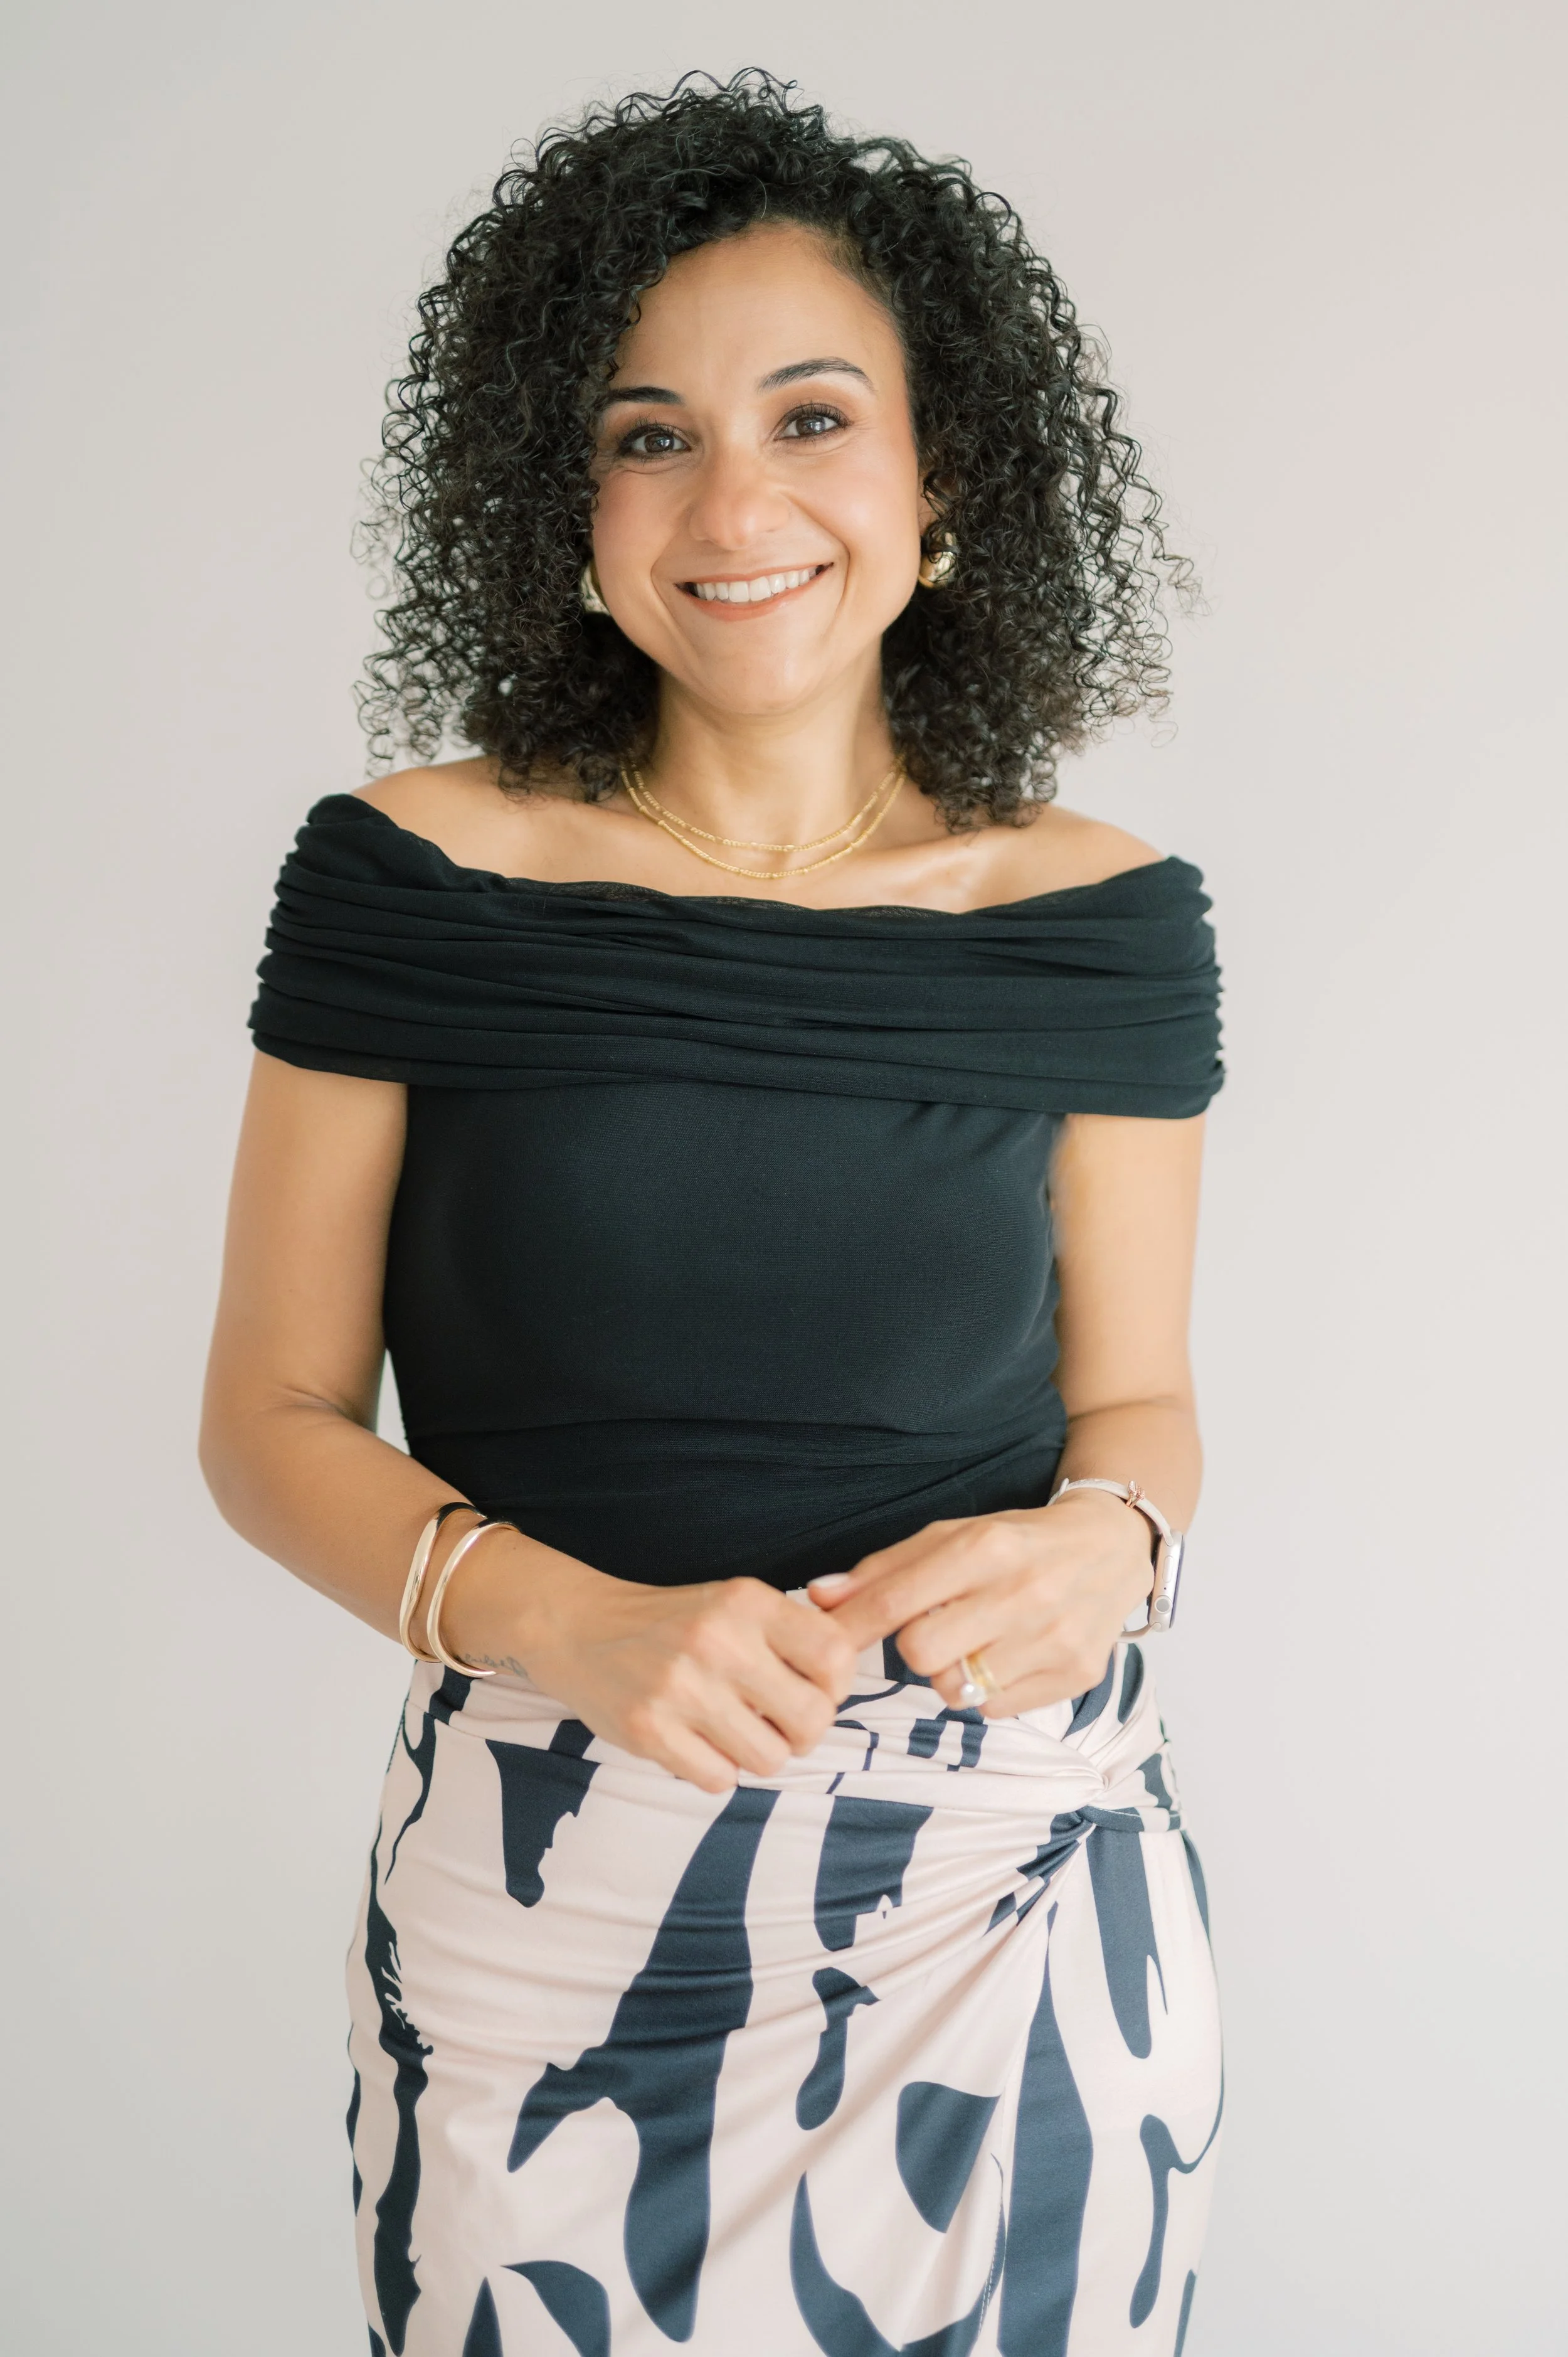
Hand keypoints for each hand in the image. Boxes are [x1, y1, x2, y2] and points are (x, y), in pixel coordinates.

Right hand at [450, 1543, 859, 1794]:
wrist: (577, 1625)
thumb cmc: (672, 1621)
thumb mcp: (734, 1603)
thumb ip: (792, 1632)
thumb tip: (854, 1668)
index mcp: (746, 1601)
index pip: (835, 1656)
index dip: (835, 1686)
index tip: (810, 1688)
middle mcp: (717, 1640)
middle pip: (812, 1721)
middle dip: (801, 1732)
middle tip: (775, 1721)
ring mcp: (681, 1688)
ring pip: (769, 1760)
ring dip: (756, 1754)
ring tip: (730, 1730)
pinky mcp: (648, 1730)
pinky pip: (719, 1780)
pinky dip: (714, 1770)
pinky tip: (693, 1741)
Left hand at [807, 1490, 1154, 1715]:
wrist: (1111, 1549)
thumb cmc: (1017, 1542)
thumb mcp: (953, 1537)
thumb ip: (885, 1569)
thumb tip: (820, 1598)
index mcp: (986, 1547)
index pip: (897, 1600)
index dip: (851, 1626)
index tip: (826, 1642)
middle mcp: (1024, 1592)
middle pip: (921, 1654)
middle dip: (914, 1648)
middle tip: (934, 1630)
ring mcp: (1054, 1639)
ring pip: (957, 1691)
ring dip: (952, 1674)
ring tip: (975, 1644)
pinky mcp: (1078, 1675)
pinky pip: (996, 1710)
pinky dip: (990, 1691)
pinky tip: (1009, 1656)